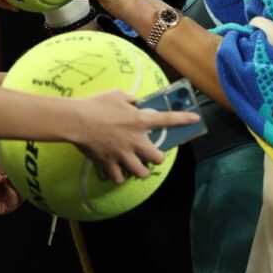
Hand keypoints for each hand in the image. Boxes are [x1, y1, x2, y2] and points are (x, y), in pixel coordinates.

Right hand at [72, 89, 199, 183]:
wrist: (76, 120)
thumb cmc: (97, 104)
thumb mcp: (118, 94)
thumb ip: (132, 100)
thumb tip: (136, 103)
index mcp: (140, 121)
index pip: (168, 120)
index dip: (184, 119)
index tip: (196, 119)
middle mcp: (136, 141)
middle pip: (157, 158)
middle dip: (157, 158)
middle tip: (151, 154)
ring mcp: (123, 155)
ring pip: (141, 172)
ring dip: (141, 170)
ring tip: (136, 165)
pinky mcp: (109, 164)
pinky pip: (119, 178)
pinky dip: (119, 176)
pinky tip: (117, 170)